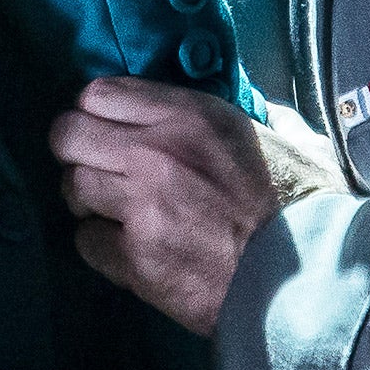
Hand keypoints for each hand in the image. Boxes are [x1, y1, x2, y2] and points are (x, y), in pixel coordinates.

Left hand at [52, 78, 341, 336]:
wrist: (302, 277)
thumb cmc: (290, 203)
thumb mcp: (255, 133)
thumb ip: (205, 115)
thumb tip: (173, 105)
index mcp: (187, 115)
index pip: (98, 93)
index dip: (94, 112)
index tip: (106, 129)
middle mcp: (155, 152)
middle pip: (67, 134)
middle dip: (75, 150)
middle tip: (96, 168)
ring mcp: (140, 206)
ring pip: (73, 186)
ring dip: (88, 200)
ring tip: (114, 211)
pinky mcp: (135, 257)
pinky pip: (86, 241)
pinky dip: (101, 245)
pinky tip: (128, 248)